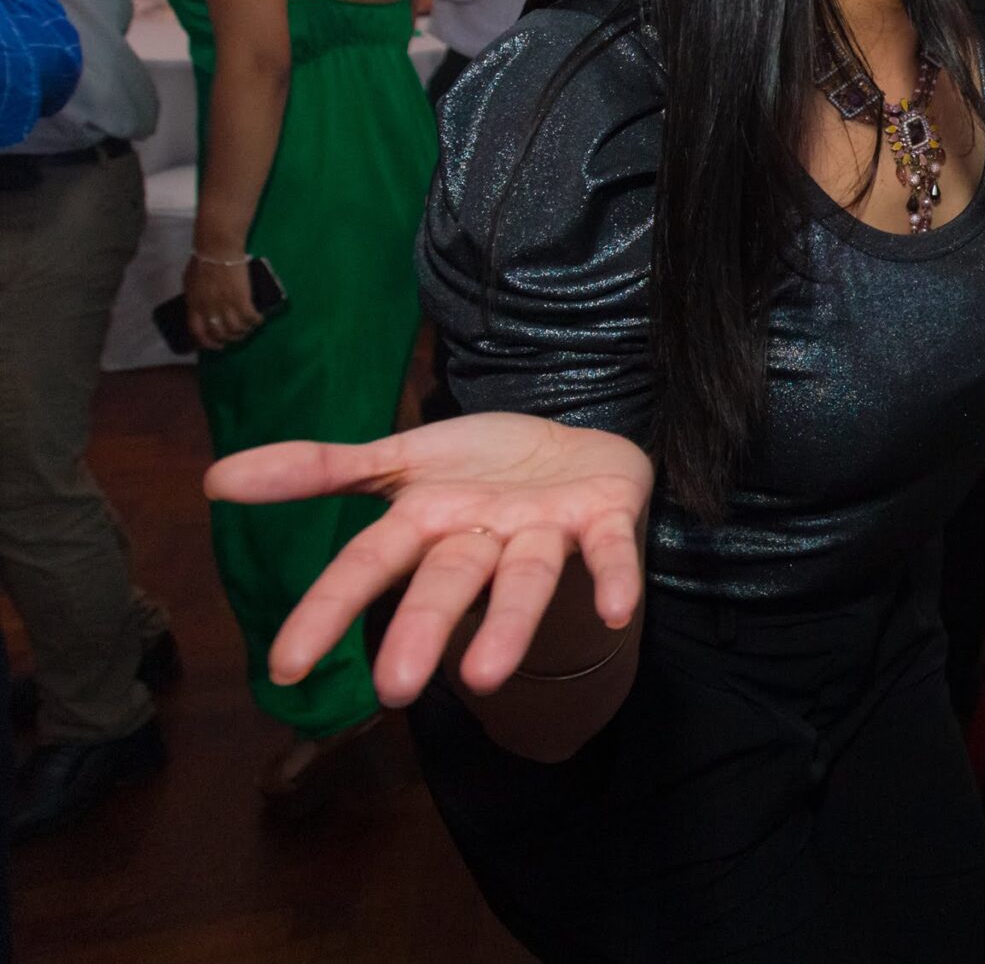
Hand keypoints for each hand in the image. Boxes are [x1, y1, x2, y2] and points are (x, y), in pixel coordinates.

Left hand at [185, 254, 262, 350]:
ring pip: (236, 329)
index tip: (216, 345)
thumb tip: (200, 306)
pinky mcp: (242, 298)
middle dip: (228, 339)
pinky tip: (259, 320)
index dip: (207, 343)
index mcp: (194, 305)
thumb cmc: (202, 261)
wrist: (218, 248)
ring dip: (243, 332)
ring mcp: (226, 305)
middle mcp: (209, 309)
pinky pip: (250, 317)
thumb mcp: (190, 282)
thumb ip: (194, 296)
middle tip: (235, 338)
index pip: (198, 332)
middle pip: (219, 333)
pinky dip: (256, 321)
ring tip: (248, 329)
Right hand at [203, 412, 652, 702]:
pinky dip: (614, 578)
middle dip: (423, 630)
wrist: (577, 445)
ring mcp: (545, 532)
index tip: (283, 669)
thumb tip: (214, 482)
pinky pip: (610, 550)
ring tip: (488, 676)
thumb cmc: (483, 466)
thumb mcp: (400, 457)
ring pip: (525, 580)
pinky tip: (620, 613)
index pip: (367, 567)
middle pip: (448, 584)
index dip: (328, 610)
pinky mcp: (606, 516)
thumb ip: (319, 470)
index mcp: (428, 522)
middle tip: (399, 691)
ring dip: (509, 625)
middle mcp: (484, 538)